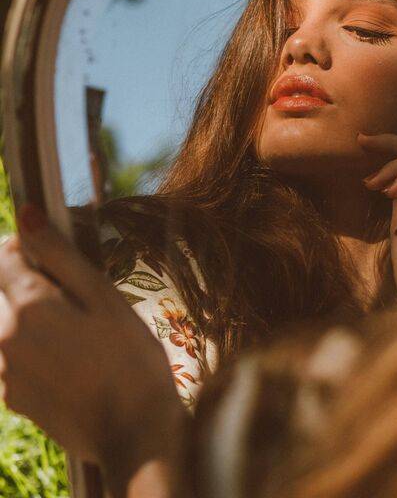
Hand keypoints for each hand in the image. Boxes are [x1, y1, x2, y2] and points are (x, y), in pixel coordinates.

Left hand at [0, 205, 182, 493]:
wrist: (133, 432)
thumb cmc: (131, 356)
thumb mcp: (104, 298)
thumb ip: (60, 256)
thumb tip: (27, 215)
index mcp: (29, 308)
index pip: (3, 256)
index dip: (27, 246)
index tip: (56, 252)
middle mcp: (3, 340)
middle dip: (26, 281)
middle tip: (71, 293)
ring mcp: (4, 373)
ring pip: (4, 323)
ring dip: (28, 315)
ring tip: (77, 329)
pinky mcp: (12, 398)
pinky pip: (10, 356)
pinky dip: (31, 346)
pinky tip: (72, 357)